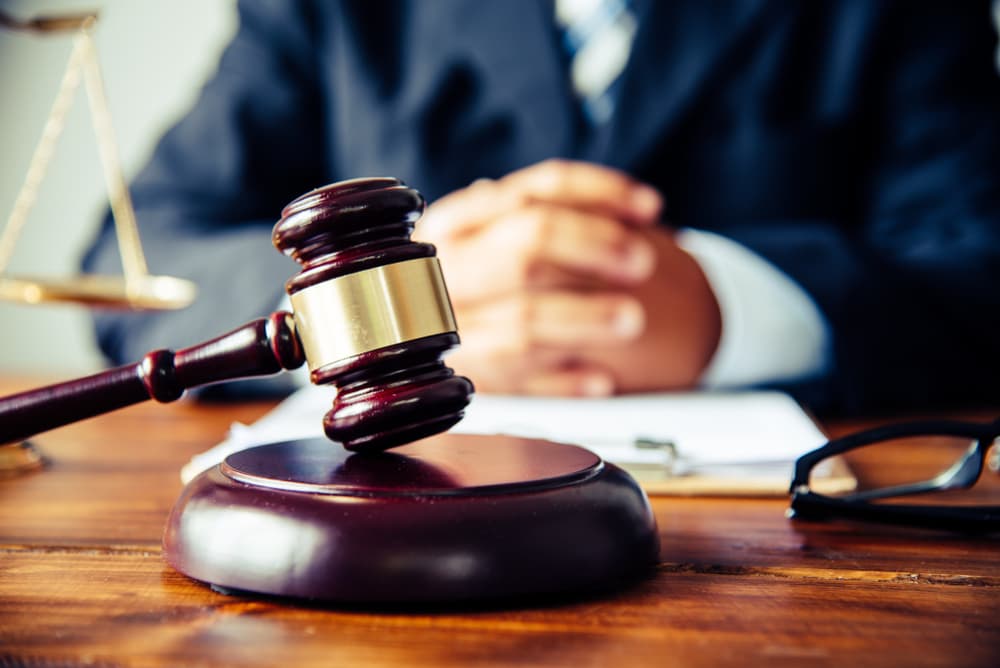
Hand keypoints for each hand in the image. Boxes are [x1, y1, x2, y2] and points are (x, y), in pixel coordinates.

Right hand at [417, 160, 719, 395]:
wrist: (431, 334)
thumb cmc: (489, 275)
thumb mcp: (501, 234)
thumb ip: (554, 215)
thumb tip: (639, 210)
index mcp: (455, 221)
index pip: (536, 193)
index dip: (600, 194)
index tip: (650, 208)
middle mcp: (447, 270)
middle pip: (525, 251)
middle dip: (592, 250)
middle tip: (641, 262)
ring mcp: (453, 328)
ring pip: (524, 320)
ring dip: (584, 319)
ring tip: (631, 320)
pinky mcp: (468, 378)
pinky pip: (519, 382)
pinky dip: (563, 382)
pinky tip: (600, 380)